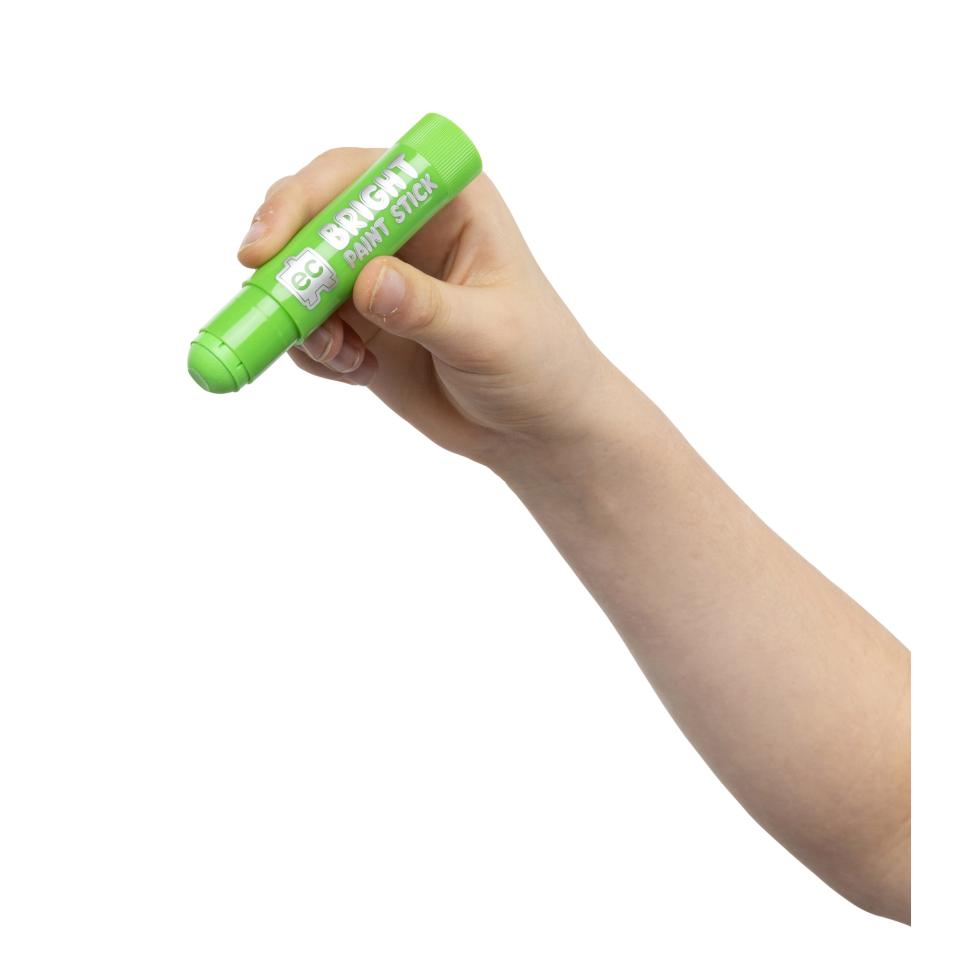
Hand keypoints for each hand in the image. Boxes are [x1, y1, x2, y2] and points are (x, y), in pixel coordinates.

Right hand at [238, 147, 618, 467]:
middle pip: (311, 221)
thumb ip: (427, 308)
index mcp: (444, 203)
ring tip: (346, 359)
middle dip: (284, 265)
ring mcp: (378, 279)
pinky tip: (359, 372)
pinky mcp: (363, 325)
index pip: (356, 178)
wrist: (535, 429)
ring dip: (301, 319)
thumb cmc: (537, 364)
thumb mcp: (488, 334)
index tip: (266, 249)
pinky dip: (315, 352)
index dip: (302, 202)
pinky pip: (308, 328)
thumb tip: (366, 281)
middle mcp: (403, 231)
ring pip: (300, 279)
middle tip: (269, 309)